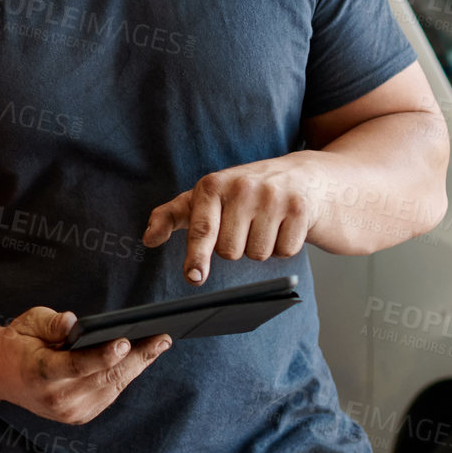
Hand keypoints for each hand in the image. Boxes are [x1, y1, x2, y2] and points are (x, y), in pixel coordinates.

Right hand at [0, 307, 169, 424]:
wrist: (2, 375)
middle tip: (162, 338)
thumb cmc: (19, 342)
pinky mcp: (80, 416)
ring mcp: (70, 412)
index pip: (77, 366)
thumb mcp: (29, 322)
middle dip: (137, 357)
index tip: (124, 342)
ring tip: (159, 343)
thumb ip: (52, 323)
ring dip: (138, 365)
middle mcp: (57, 399)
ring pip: (113, 387)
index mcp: (41, 374)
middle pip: (104, 378)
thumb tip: (74, 323)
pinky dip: (126, 375)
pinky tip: (141, 357)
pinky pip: (110, 393)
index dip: (102, 356)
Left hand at [143, 152, 329, 284]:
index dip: (197, 255)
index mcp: (213, 184)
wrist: (303, 175)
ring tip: (266, 222)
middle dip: (236, 246)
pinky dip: (284, 246)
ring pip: (257, 254)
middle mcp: (243, 187)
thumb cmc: (244, 190)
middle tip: (245, 224)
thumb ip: (172, 215)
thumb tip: (148, 239)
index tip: (194, 277)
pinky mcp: (299, 209)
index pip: (202, 228)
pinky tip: (285, 225)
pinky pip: (284, 252)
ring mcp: (273, 197)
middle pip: (230, 252)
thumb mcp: (207, 196)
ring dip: (261, 247)